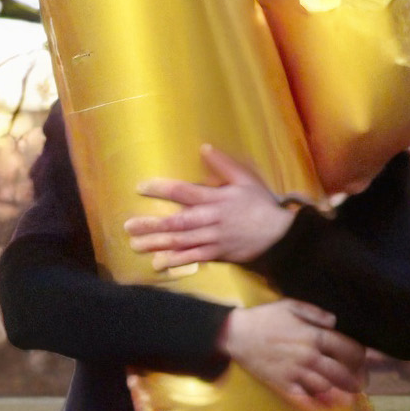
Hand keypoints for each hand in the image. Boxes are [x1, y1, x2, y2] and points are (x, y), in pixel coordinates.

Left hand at [127, 146, 297, 268]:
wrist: (280, 235)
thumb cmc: (261, 205)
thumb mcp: (246, 180)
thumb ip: (224, 165)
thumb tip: (205, 147)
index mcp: (216, 198)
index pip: (185, 192)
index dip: (162, 189)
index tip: (141, 187)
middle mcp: (211, 219)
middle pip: (178, 221)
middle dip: (152, 224)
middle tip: (129, 225)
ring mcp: (213, 238)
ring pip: (181, 241)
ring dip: (157, 243)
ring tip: (135, 244)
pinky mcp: (218, 253)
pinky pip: (194, 257)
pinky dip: (176, 260)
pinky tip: (159, 263)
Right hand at [218, 298, 360, 409]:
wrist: (236, 334)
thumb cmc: (265, 318)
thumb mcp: (292, 306)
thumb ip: (316, 313)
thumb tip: (335, 321)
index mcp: (314, 335)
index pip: (347, 348)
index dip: (362, 355)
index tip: (368, 359)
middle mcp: (308, 356)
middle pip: (340, 371)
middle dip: (355, 378)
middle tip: (363, 382)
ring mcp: (295, 372)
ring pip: (325, 386)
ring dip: (341, 394)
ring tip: (351, 397)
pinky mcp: (282, 384)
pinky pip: (303, 398)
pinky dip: (317, 404)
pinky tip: (327, 408)